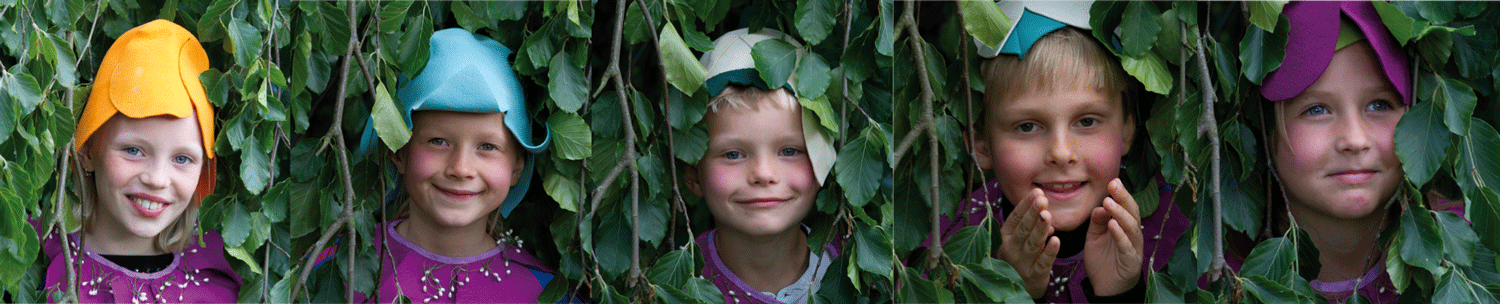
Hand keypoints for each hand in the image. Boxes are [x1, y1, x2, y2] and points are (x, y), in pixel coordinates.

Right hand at [996, 188, 1060, 298]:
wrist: (1019, 288)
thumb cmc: (1020, 257)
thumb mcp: (1018, 240)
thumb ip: (1028, 226)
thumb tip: (1044, 212)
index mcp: (1005, 237)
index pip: (1015, 218)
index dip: (1025, 205)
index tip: (1036, 192)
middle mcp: (1010, 249)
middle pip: (1023, 229)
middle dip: (1033, 213)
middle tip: (1042, 199)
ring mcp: (1022, 263)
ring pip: (1033, 243)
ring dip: (1040, 228)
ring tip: (1048, 215)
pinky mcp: (1035, 275)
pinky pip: (1043, 262)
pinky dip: (1050, 251)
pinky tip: (1056, 239)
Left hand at [1083, 178, 1144, 295]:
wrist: (1105, 287)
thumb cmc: (1102, 260)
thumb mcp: (1095, 237)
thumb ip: (1097, 221)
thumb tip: (1100, 206)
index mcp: (1124, 227)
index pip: (1126, 207)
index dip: (1121, 194)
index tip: (1113, 181)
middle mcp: (1132, 235)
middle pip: (1132, 213)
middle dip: (1123, 198)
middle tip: (1114, 185)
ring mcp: (1133, 247)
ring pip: (1131, 227)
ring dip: (1120, 213)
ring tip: (1109, 202)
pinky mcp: (1130, 261)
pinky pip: (1126, 246)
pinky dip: (1120, 235)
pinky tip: (1112, 225)